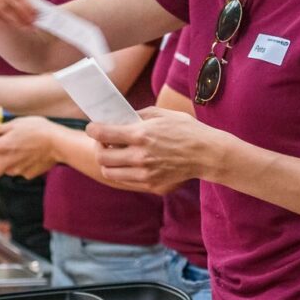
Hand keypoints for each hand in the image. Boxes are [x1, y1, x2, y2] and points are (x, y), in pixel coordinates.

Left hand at [0, 117, 61, 179]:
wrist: (59, 143)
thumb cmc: (39, 129)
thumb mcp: (17, 123)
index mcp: (2, 146)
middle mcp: (7, 161)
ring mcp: (18, 170)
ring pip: (6, 171)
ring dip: (8, 164)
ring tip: (21, 151)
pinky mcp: (29, 175)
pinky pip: (21, 172)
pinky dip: (23, 166)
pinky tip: (31, 156)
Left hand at [86, 107, 218, 193]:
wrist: (208, 154)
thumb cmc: (187, 130)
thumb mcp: (162, 114)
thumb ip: (138, 115)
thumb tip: (120, 117)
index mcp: (141, 135)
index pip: (103, 134)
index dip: (93, 130)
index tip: (92, 128)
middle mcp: (140, 157)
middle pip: (102, 157)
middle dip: (98, 148)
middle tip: (104, 143)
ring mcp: (145, 175)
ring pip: (110, 173)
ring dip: (109, 163)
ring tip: (116, 155)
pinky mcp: (152, 186)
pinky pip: (127, 182)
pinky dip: (124, 173)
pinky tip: (131, 164)